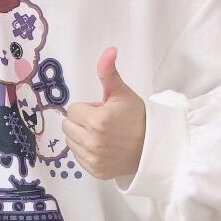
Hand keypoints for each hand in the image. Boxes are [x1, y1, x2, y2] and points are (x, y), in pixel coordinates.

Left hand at [61, 46, 145, 179]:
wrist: (152, 146)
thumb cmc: (136, 117)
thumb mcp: (122, 93)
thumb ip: (109, 73)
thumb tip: (109, 50)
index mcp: (97, 121)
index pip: (72, 110)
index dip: (87, 109)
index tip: (102, 111)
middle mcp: (92, 142)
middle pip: (67, 126)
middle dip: (81, 122)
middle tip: (101, 122)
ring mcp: (93, 159)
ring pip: (70, 141)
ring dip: (81, 136)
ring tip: (102, 135)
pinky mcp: (94, 171)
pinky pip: (77, 157)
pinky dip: (85, 151)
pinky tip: (102, 147)